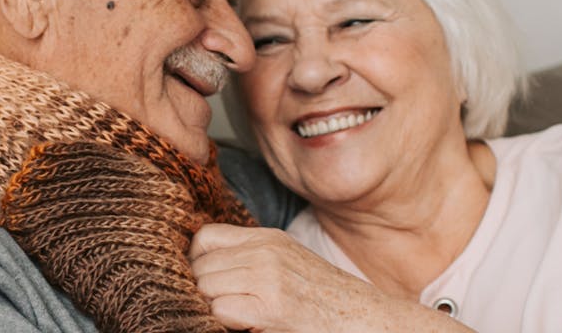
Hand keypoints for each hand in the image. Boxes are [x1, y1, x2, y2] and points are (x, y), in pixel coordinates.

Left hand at [188, 224, 466, 331]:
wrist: (363, 318)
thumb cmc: (324, 299)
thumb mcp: (287, 262)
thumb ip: (250, 257)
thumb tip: (201, 270)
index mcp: (268, 238)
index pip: (205, 238)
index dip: (198, 263)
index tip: (209, 282)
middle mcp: (266, 251)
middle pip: (200, 266)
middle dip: (202, 290)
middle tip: (223, 306)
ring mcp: (268, 277)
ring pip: (205, 288)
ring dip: (213, 307)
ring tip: (238, 315)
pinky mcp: (271, 307)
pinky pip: (220, 310)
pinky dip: (225, 322)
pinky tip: (247, 325)